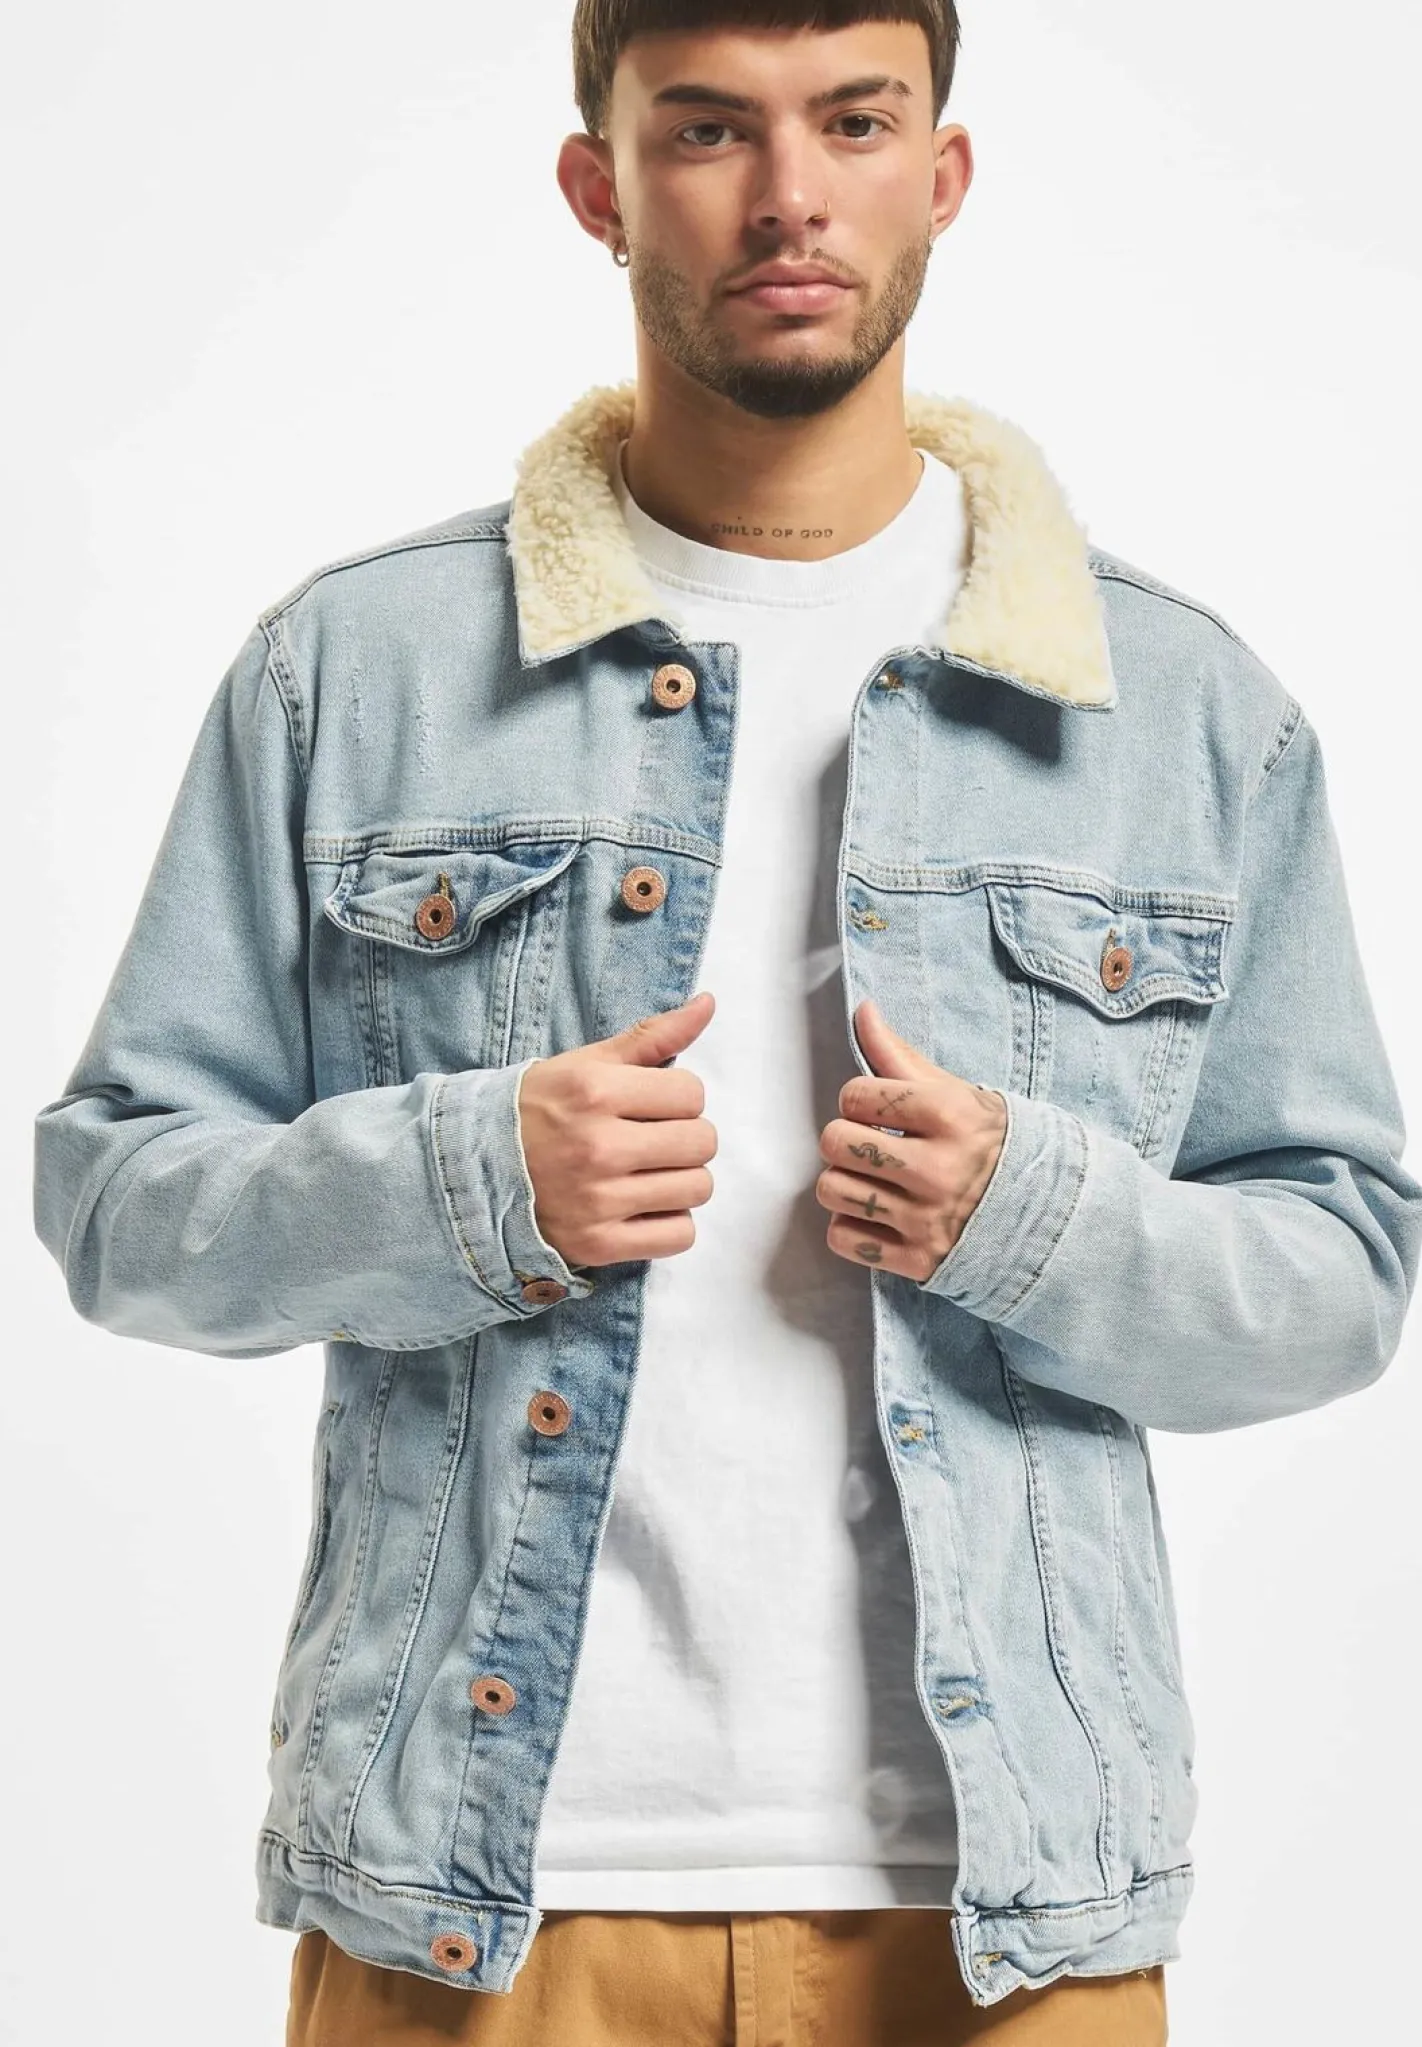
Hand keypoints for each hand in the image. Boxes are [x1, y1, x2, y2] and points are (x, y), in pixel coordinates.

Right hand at [516, 992, 718, 1270]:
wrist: (474, 1168)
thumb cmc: (539, 1110)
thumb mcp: (587, 1063)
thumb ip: (653, 1036)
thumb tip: (708, 1004)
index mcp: (596, 1092)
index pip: (692, 1094)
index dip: (679, 1098)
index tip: (653, 1106)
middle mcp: (599, 1147)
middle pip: (702, 1143)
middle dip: (686, 1138)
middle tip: (653, 1140)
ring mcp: (598, 1200)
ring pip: (697, 1189)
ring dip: (682, 1181)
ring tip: (648, 1173)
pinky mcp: (598, 1243)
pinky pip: (679, 1237)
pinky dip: (671, 1224)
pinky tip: (644, 1207)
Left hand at [816, 998, 1007, 1281]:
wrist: (1045, 1211)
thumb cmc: (988, 1143)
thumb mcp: (953, 1092)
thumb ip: (898, 1055)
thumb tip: (862, 1009)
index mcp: (948, 1117)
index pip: (855, 1096)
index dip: (858, 1100)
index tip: (877, 1109)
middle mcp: (937, 1169)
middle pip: (835, 1142)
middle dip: (844, 1140)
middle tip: (869, 1145)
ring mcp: (926, 1219)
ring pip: (831, 1190)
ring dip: (843, 1183)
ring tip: (871, 1180)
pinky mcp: (917, 1260)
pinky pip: (843, 1238)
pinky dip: (851, 1226)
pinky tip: (877, 1214)